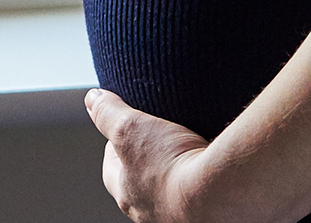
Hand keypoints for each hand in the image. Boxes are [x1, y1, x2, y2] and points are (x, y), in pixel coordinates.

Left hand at [86, 88, 213, 222]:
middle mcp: (149, 212)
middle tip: (157, 136)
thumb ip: (108, 113)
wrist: (219, 191)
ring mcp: (176, 215)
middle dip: (145, 158)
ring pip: (168, 188)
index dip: (115, 143)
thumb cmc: (171, 164)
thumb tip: (92, 99)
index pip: (111, 168)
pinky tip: (206, 159)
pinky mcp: (204, 213)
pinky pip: (196, 191)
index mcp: (126, 194)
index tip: (125, 125)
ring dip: (173, 169)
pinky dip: (198, 176)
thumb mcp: (130, 128)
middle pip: (140, 180)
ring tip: (184, 146)